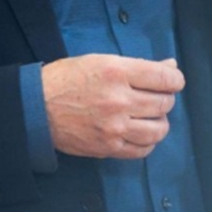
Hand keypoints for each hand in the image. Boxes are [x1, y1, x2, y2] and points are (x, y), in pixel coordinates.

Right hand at [42, 54, 184, 158]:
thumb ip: (137, 66)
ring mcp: (115, 127)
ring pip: (158, 129)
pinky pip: (142, 150)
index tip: (173, 81)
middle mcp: (119, 100)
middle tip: (155, 96)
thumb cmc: (66, 79)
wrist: (36, 108)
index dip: (175, 79)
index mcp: (117, 72)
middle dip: (166, 98)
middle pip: (164, 103)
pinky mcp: (109, 147)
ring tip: (149, 116)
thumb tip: (170, 67)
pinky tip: (140, 132)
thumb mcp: (101, 61)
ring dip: (160, 122)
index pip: (164, 77)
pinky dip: (147, 142)